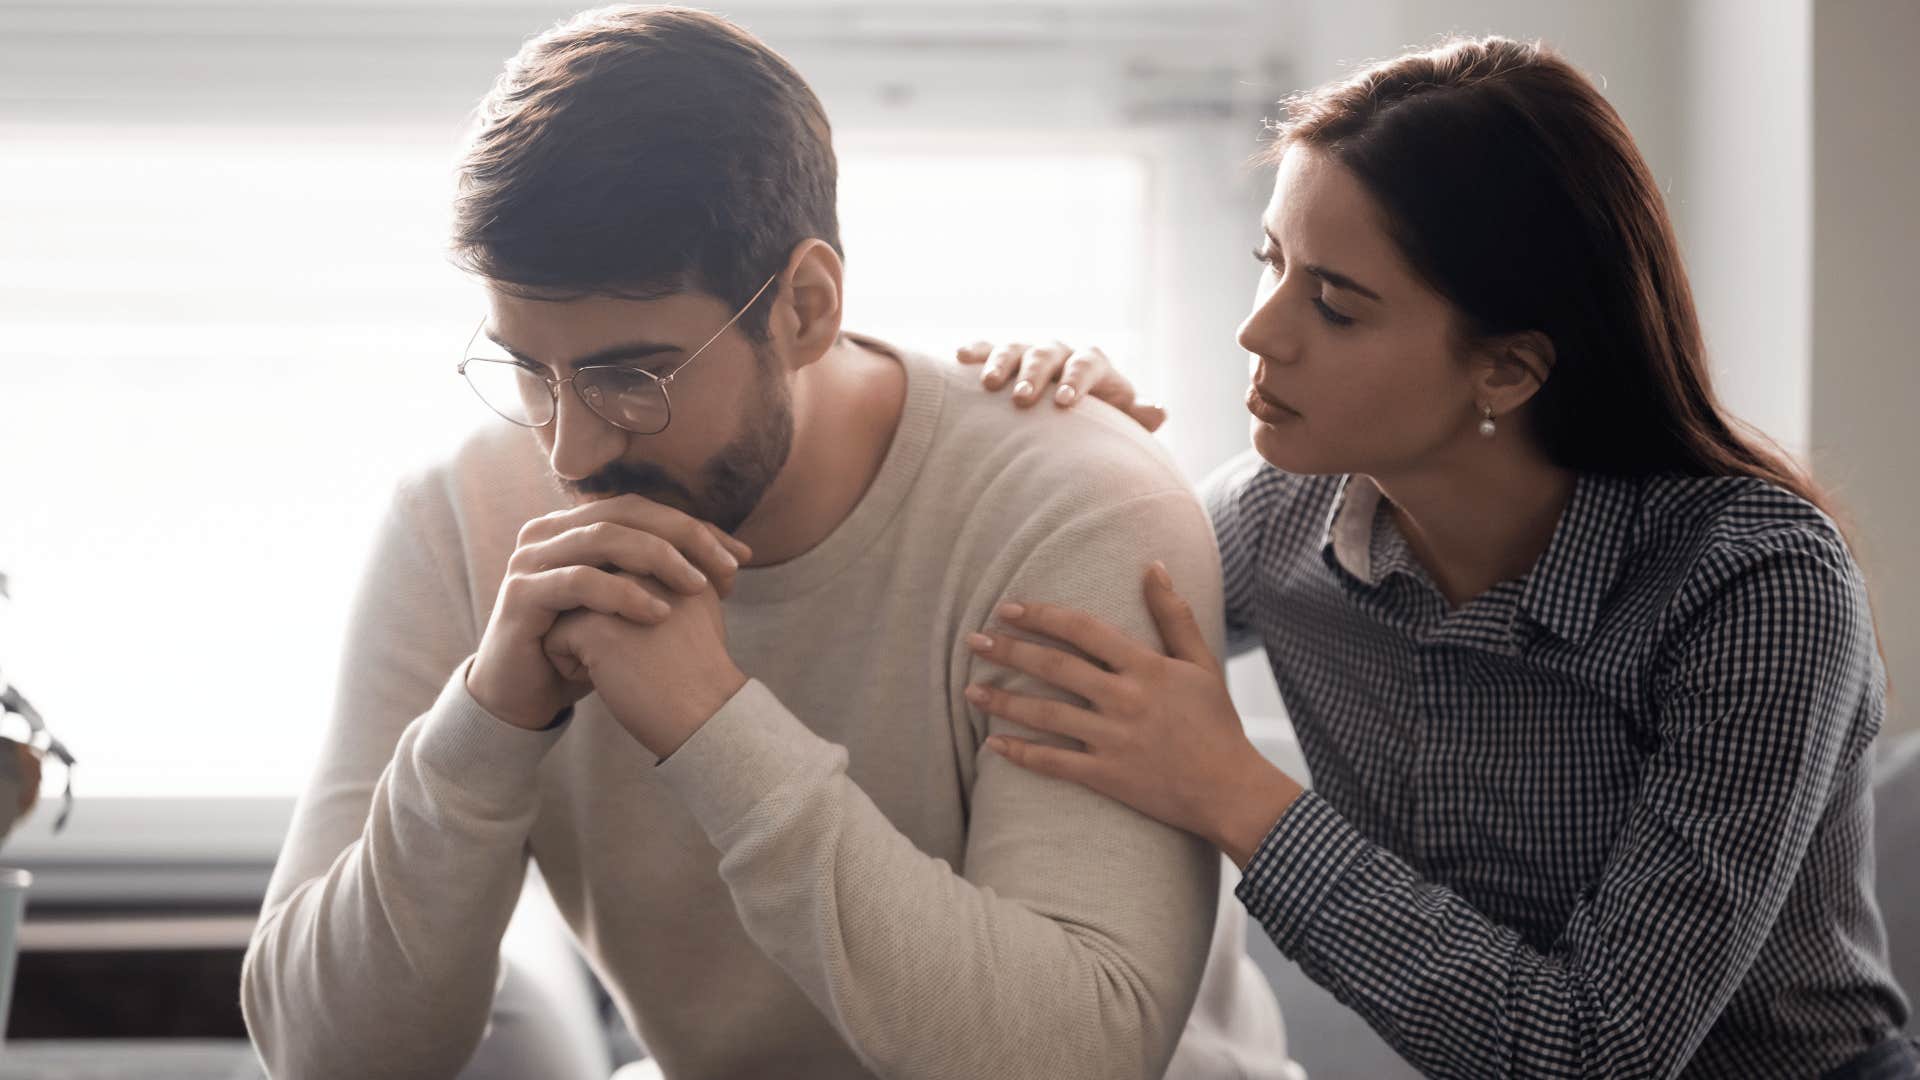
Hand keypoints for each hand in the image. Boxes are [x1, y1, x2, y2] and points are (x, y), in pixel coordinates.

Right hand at [467, 494, 751, 731]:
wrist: (526, 695)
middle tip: (727, 567)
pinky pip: (578, 582)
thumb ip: (665, 574)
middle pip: (626, 513)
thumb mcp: (632, 605)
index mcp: (576, 525)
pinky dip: (622, 594)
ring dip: (658, 559)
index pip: (644, 510)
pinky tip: (658, 613)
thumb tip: (735, 555)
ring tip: (698, 587)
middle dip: (684, 536)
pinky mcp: (521, 595)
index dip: (694, 528)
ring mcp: (530, 560)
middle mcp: (549, 532)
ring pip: (603, 539)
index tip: (742, 558)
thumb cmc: (585, 648)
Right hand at [956, 340, 1166, 431]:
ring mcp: (1030, 354)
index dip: (1076, 380)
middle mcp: (1061, 354)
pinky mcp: (1004, 359)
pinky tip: (960, 357)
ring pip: (1016, 348)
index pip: (1087, 364)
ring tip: (989, 385)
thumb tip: (1159, 411)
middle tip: (1022, 397)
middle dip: (1035, 373)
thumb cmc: (1097, 423)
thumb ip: (1136, 417)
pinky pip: (988, 349)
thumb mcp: (1119, 421)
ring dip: (1002, 363)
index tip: (1063, 403)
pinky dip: (976, 351)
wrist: (1070, 413)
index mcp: (1091, 365)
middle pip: (1048, 354)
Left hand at [963, 562, 1302, 866]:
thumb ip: (1173, 615)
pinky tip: (992, 745)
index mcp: (1146, 668)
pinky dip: (1020, 754)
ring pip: (1046, 715)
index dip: (1042, 616)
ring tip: (969, 689)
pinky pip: (1054, 763)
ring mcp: (1113, 740)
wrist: (1230, 790)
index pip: (1083, 631)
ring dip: (1003, 702)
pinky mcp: (1107, 776)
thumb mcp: (1201, 663)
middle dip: (1009, 651)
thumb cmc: (1216, 723)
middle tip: (973, 640)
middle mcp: (1125, 700)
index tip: (1007, 609)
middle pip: (1055, 668)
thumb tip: (1154, 566)